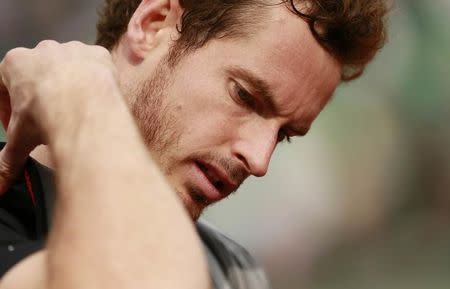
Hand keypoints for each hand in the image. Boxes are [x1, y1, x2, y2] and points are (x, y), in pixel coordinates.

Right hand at [0, 40, 117, 193]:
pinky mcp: (98, 55)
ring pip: (69, 68)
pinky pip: (96, 66)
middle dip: (42, 96)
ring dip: (70, 86)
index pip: (4, 84)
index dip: (9, 107)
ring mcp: (73, 49)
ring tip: (77, 111)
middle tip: (50, 118)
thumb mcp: (20, 139)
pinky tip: (96, 101)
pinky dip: (95, 81)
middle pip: (39, 74)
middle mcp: (43, 50)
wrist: (84, 107)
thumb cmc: (46, 116)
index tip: (17, 123)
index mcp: (15, 63)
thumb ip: (7, 161)